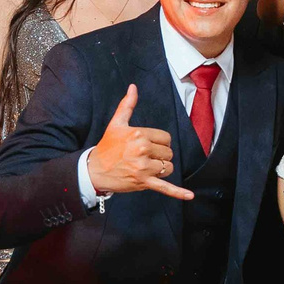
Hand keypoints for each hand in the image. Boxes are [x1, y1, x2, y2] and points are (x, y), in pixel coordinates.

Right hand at [85, 84, 192, 200]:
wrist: (94, 170)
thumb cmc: (107, 147)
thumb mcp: (116, 123)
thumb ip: (127, 105)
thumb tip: (133, 87)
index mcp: (139, 135)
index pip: (166, 138)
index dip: (159, 142)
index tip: (146, 145)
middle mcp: (142, 150)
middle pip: (168, 153)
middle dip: (159, 155)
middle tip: (143, 157)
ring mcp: (143, 168)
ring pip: (168, 167)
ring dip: (161, 168)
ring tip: (146, 167)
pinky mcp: (144, 182)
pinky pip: (165, 187)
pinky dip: (178, 192)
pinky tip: (189, 195)